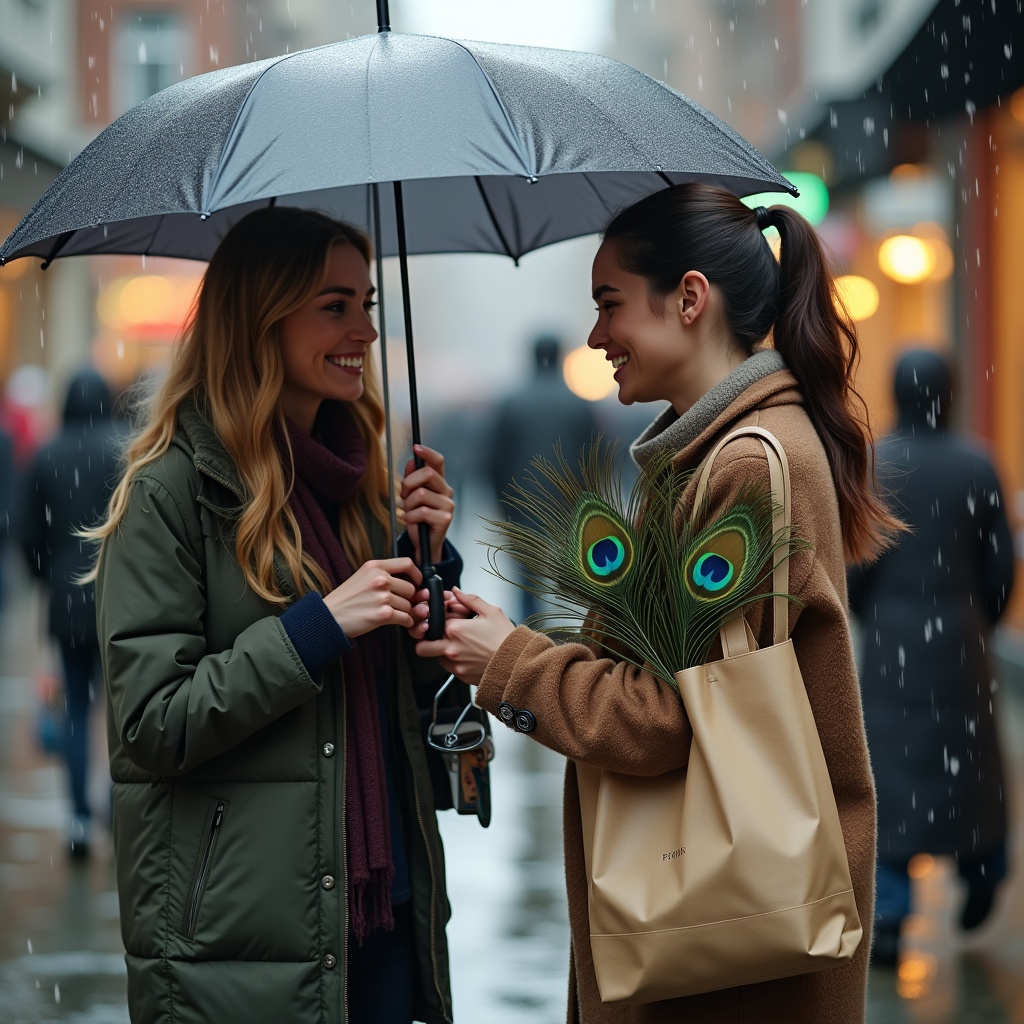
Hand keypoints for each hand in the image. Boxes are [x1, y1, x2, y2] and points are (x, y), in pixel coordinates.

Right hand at [323, 557, 422, 637]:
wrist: (329, 617)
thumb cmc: (346, 599)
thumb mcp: (363, 576)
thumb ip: (385, 575)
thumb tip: (415, 585)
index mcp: (375, 567)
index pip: (408, 564)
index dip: (417, 575)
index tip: (417, 582)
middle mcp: (380, 579)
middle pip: (411, 589)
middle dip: (407, 598)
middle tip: (397, 604)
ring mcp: (382, 596)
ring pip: (408, 605)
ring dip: (404, 612)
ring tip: (389, 612)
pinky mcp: (383, 614)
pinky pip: (406, 618)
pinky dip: (405, 622)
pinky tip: (395, 621)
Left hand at [400, 444, 453, 565]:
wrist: (424, 543)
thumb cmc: (418, 519)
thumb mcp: (411, 496)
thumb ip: (412, 479)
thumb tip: (412, 461)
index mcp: (439, 483)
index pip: (438, 461)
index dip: (428, 453)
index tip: (416, 448)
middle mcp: (446, 491)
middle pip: (428, 474)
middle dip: (408, 483)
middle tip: (403, 494)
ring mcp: (448, 505)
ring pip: (421, 494)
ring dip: (408, 504)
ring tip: (408, 511)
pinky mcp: (445, 519)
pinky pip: (421, 511)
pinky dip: (410, 517)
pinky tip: (411, 521)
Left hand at [415, 588, 515, 684]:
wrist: (517, 663)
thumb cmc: (506, 638)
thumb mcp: (491, 612)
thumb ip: (470, 599)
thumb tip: (457, 592)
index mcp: (456, 630)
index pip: (433, 622)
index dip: (439, 619)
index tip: (447, 619)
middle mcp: (451, 648)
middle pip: (421, 647)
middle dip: (426, 641)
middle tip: (438, 636)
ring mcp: (455, 665)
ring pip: (436, 658)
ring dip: (443, 651)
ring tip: (462, 646)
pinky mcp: (461, 676)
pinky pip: (451, 669)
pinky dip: (456, 662)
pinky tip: (470, 655)